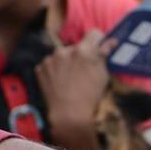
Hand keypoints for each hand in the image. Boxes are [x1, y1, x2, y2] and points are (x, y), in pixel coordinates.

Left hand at [36, 33, 111, 149]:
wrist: (68, 115)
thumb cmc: (90, 97)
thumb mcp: (102, 76)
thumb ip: (103, 56)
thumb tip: (110, 42)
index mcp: (83, 50)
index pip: (93, 33)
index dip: (98, 39)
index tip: (99, 46)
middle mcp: (65, 50)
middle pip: (77, 47)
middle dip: (81, 56)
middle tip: (83, 73)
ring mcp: (50, 59)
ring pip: (62, 56)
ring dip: (66, 63)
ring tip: (70, 81)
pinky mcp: (40, 68)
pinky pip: (50, 65)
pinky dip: (55, 72)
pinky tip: (60, 84)